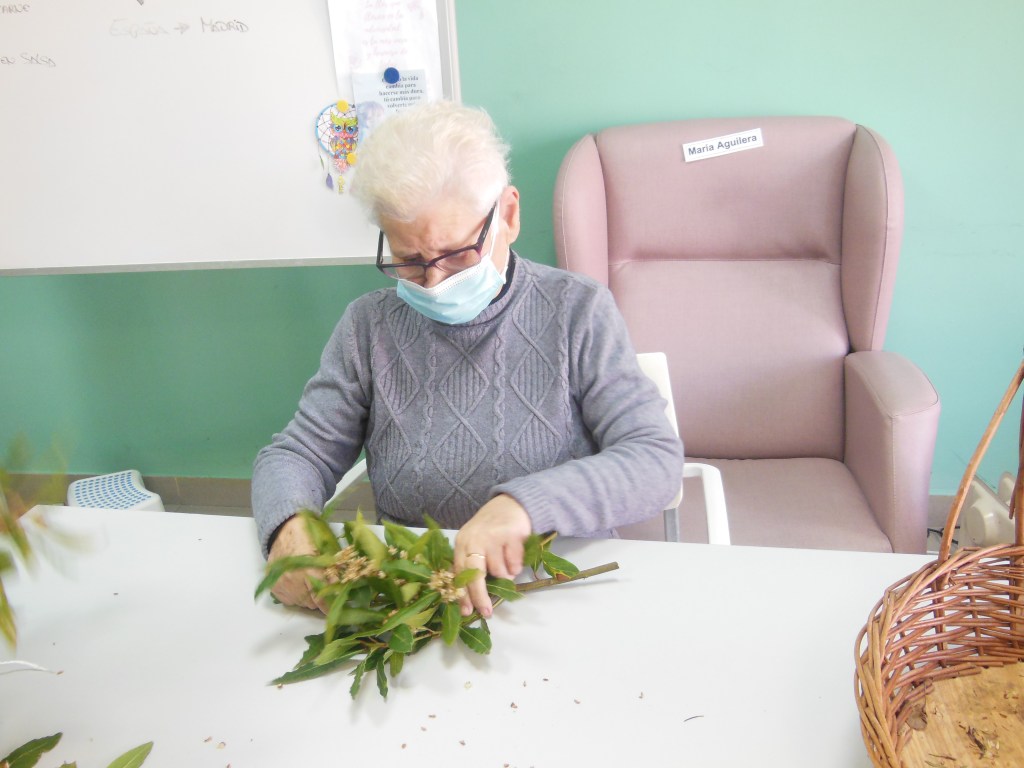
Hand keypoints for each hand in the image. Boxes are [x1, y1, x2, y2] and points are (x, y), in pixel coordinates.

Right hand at [267, 515, 327, 612]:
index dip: (330, 607)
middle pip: (312, 604)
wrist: (284, 530)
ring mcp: (282, 586)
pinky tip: (298, 583)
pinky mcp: (274, 588)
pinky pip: (290, 601)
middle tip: (323, 585)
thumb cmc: (309, 537)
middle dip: (320, 598)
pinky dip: (296, 596)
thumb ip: (334, 571)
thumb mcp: (326, 551)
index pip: (322, 599)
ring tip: (309, 581)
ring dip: (308, 597)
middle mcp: (293, 582)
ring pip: (301, 603)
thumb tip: (343, 589)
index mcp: (309, 572)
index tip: (336, 610)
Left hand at [453, 494, 531, 617]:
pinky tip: (514, 554)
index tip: (466, 612)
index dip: (463, 594)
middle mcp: (474, 539)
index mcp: (462, 542)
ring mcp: (493, 536)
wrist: (513, 503)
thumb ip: (472, 563)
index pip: (459, 573)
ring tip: (506, 560)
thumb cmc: (491, 527)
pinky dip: (516, 565)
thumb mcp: (475, 542)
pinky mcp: (511, 535)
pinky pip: (514, 564)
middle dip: (480, 596)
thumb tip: (474, 597)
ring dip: (505, 574)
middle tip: (487, 611)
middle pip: (475, 575)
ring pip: (499, 572)